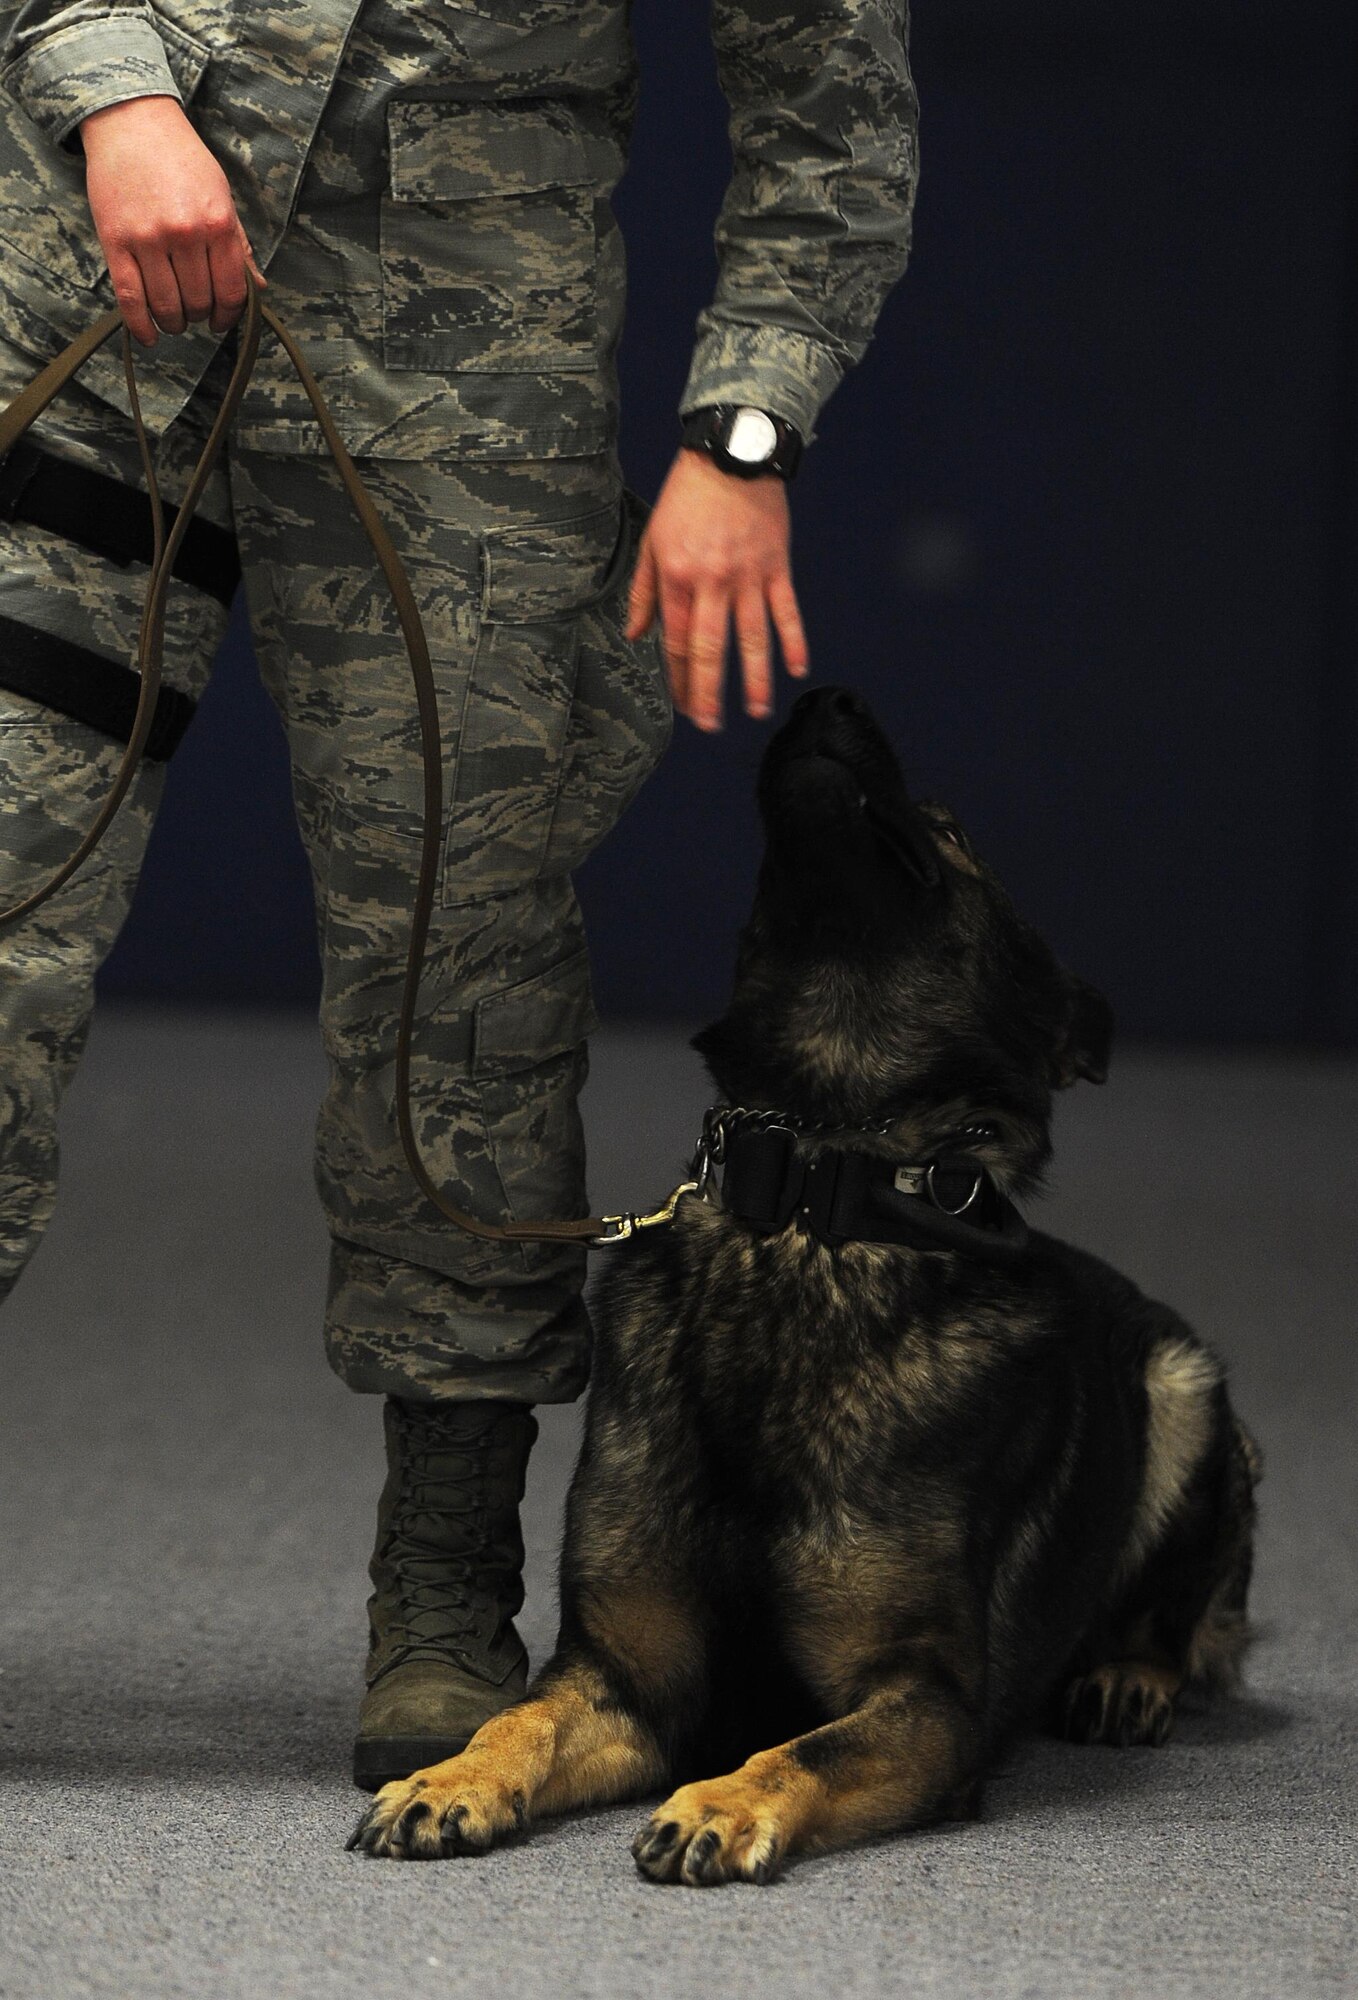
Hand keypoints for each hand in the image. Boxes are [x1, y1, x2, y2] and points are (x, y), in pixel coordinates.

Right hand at [79, 95, 265, 346]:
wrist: (132, 122)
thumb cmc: (181, 159)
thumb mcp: (220, 195)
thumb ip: (238, 244)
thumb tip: (259, 288)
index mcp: (218, 223)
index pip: (232, 291)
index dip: (229, 315)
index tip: (222, 322)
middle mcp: (185, 234)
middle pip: (199, 302)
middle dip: (200, 316)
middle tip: (194, 312)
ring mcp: (148, 239)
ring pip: (167, 306)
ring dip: (174, 322)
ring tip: (174, 318)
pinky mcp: (115, 242)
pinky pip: (130, 298)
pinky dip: (141, 326)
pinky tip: (149, 336)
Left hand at [625, 449, 809, 731]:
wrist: (732, 455)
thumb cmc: (688, 497)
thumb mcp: (653, 540)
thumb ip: (644, 592)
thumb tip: (635, 635)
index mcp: (678, 577)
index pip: (677, 642)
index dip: (678, 678)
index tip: (682, 705)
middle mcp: (714, 583)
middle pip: (711, 649)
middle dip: (709, 692)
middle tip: (711, 725)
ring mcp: (749, 577)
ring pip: (753, 638)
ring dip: (755, 679)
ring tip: (756, 711)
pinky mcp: (777, 567)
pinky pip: (787, 612)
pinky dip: (794, 642)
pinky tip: (797, 670)